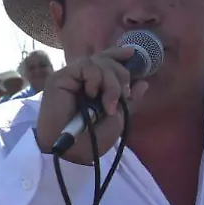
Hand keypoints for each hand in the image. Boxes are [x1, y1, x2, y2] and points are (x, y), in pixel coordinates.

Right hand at [34, 44, 149, 165]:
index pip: (104, 62)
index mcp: (93, 87)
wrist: (72, 152)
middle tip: (123, 95)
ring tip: (108, 103)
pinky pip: (85, 66)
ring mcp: (70, 78)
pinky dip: (96, 78)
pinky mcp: (60, 78)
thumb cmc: (92, 139)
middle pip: (105, 60)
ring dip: (110, 81)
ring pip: (97, 62)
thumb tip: (143, 83)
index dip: (118, 55)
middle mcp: (80, 80)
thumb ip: (128, 100)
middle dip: (121, 76)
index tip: (133, 53)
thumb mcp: (117, 118)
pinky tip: (92, 94)